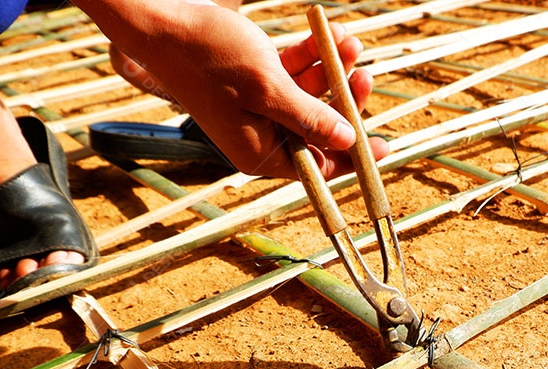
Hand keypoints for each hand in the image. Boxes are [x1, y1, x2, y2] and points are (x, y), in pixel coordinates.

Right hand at [88, 1, 387, 178]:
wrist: (164, 21)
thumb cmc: (210, 56)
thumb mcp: (268, 88)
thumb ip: (310, 117)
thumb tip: (347, 141)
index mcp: (260, 154)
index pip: (318, 168)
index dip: (353, 158)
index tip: (384, 148)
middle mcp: (260, 137)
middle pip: (319, 130)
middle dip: (344, 102)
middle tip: (363, 75)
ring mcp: (258, 109)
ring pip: (310, 96)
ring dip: (332, 70)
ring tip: (346, 42)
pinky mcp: (255, 82)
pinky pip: (294, 75)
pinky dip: (311, 57)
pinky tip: (326, 34)